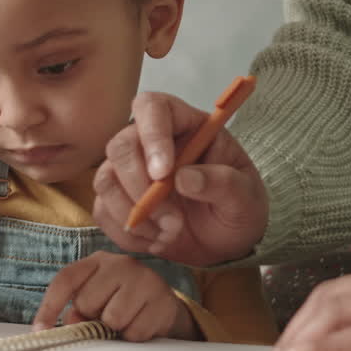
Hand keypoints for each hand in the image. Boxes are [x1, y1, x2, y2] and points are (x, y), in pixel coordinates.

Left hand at [32, 251, 198, 341]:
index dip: (49, 306)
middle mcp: (120, 263)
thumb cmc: (122, 305)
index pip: (66, 279)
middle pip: (87, 302)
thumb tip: (70, 324)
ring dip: (116, 330)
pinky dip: (134, 336)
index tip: (40, 331)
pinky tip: (141, 325)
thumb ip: (78, 310)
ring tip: (126, 322)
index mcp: (97, 262)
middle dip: (93, 318)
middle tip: (107, 317)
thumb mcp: (97, 301)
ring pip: (112, 318)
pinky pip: (135, 331)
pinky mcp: (162, 299)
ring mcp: (144, 278)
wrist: (164, 308)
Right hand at [92, 92, 267, 265]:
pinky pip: (103, 211)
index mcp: (186, 125)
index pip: (154, 108)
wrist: (227, 243)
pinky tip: (158, 241)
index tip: (163, 173)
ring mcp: (131, 171)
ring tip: (171, 234)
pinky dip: (129, 233)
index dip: (152, 134)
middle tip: (173, 220)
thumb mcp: (246, 198)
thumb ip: (224, 184)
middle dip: (140, 187)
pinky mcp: (118, 201)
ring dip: (134, 214)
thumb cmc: (239, 208)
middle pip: (120, 146)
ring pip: (105, 179)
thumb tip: (185, 178)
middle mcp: (151, 142)